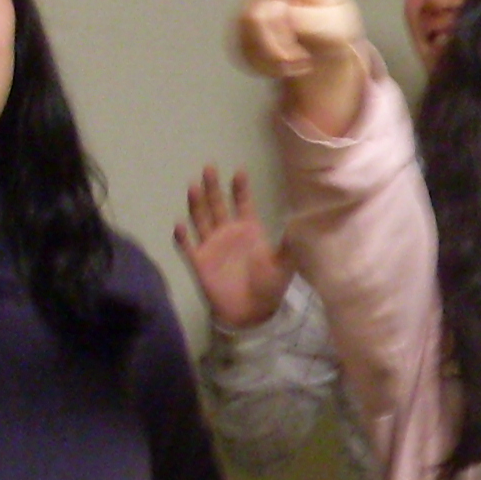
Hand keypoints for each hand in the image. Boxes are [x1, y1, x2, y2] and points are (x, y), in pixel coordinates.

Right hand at [173, 166, 295, 330]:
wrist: (252, 312)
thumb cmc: (269, 286)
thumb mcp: (284, 265)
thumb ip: (289, 246)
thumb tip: (300, 225)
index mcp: (249, 230)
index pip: (243, 204)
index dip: (241, 189)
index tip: (239, 171)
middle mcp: (228, 232)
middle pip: (218, 204)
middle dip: (213, 187)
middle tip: (209, 167)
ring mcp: (212, 245)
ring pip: (201, 219)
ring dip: (197, 203)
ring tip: (193, 186)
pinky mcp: (199, 261)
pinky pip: (187, 246)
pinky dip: (182, 237)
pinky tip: (180, 225)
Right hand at [235, 0, 366, 135]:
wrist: (318, 54)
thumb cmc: (332, 33)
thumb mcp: (336, 31)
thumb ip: (311, 21)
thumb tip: (278, 15)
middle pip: (263, 14)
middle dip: (281, 43)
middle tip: (302, 59)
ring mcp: (255, 4)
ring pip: (251, 33)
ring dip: (277, 57)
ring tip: (298, 61)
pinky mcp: (242, 29)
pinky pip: (245, 51)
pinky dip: (267, 66)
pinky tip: (283, 65)